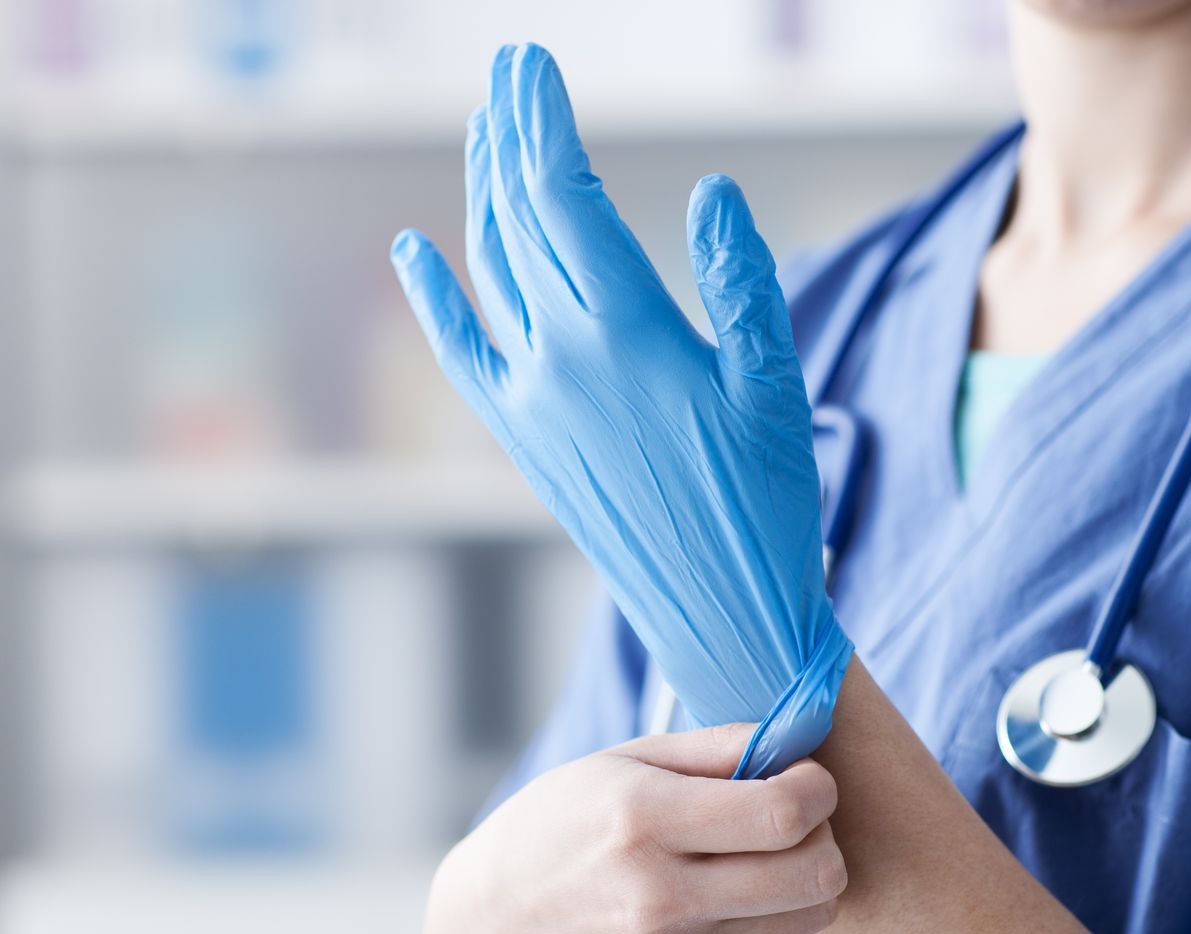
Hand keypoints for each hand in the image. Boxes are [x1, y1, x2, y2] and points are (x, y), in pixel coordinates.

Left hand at [392, 43, 851, 778]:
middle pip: (516, 218)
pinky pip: (461, 352)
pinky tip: (413, 250)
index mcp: (627, 333)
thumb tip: (711, 192)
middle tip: (507, 71)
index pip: (561, 196)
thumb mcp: (777, 386)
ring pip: (487, 270)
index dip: (541, 122)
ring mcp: (531, 400)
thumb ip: (742, 284)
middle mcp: (561, 358)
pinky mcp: (521, 439)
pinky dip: (435, 297)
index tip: (531, 63)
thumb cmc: (765, 503)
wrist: (721, 613)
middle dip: (508, 134)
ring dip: (480, 193)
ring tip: (482, 132)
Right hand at [425, 724, 845, 933]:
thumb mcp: (623, 761)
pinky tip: (731, 892)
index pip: (784, 813)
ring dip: (807, 876)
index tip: (805, 777)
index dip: (818, 788)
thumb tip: (803, 734)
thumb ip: (717, 746)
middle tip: (792, 816)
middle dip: (823, 834)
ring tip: (762, 853)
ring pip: (811, 915)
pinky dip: (775, 915)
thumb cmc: (563, 824)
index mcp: (642, 821)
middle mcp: (659, 898)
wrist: (494, 930)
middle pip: (815, 873)